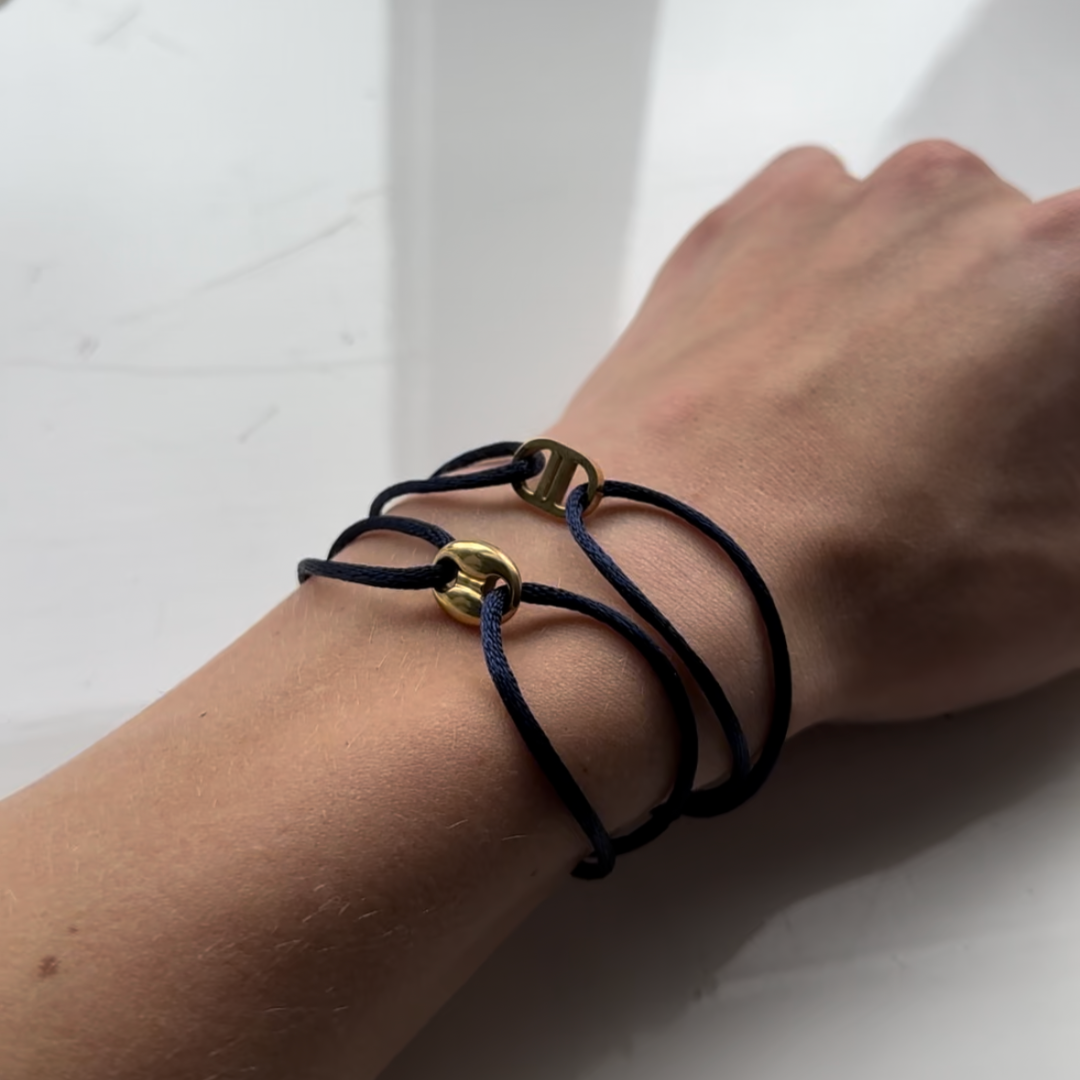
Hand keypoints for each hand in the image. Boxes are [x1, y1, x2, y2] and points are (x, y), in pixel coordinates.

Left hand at [551, 141, 1079, 731]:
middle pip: (1011, 268)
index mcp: (1071, 264)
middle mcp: (954, 197)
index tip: (1024, 440)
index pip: (1079, 313)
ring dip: (901, 313)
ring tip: (847, 424)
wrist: (671, 581)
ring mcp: (828, 203)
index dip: (1053, 390)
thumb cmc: (884, 587)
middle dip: (1000, 345)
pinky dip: (808, 289)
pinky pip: (805, 235)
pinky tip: (780, 377)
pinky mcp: (727, 230)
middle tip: (941, 451)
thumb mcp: (1077, 571)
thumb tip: (1052, 430)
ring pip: (905, 246)